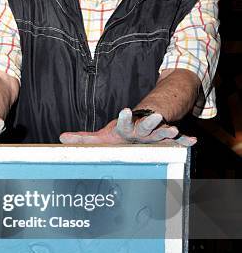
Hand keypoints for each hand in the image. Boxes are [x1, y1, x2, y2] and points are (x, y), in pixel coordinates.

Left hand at [60, 107, 195, 146]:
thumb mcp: (101, 136)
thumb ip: (83, 138)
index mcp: (125, 129)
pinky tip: (192, 142)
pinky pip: (177, 141)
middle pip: (146, 126)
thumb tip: (60, 138)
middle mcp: (141, 131)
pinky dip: (184, 141)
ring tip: (174, 129)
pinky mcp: (165, 140)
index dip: (124, 117)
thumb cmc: (119, 133)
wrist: (141, 122)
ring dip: (168, 131)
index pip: (123, 123)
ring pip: (162, 133)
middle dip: (152, 122)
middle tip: (158, 117)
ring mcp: (154, 135)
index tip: (125, 110)